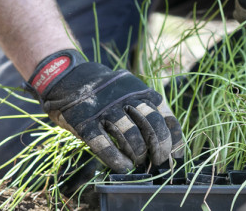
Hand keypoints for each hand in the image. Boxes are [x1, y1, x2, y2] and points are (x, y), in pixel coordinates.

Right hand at [25, 50, 183, 172]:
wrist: (68, 77)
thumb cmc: (106, 93)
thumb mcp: (130, 92)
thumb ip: (146, 110)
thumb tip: (167, 145)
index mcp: (141, 92)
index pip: (167, 117)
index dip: (175, 140)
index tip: (177, 158)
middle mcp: (126, 99)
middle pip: (152, 125)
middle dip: (159, 148)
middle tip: (159, 163)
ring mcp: (105, 110)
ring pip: (130, 135)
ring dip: (138, 153)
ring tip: (138, 164)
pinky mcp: (85, 122)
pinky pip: (102, 143)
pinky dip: (115, 158)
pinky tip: (123, 167)